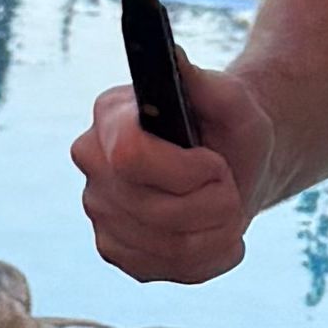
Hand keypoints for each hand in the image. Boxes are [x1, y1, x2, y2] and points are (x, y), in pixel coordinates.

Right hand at [71, 58, 275, 284]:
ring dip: (217, 232)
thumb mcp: (232, 100)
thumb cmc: (230, 127)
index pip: (130, 156)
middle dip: (213, 203)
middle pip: (154, 211)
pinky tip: (215, 235)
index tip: (214, 162)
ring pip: (168, 247)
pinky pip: (167, 271)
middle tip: (229, 185)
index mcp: (111, 116)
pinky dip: (208, 259)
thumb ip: (205, 81)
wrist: (234, 167)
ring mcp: (100, 211)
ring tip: (228, 208)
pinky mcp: (116, 251)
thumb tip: (174, 57)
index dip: (184, 171)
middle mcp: (93, 163)